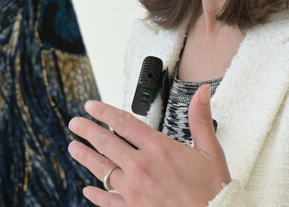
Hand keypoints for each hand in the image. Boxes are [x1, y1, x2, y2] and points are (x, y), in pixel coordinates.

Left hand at [67, 84, 229, 206]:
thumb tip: (201, 92)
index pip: (123, 123)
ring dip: (85, 157)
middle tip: (75, 123)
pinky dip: (96, 194)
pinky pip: (108, 201)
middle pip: (105, 143)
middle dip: (87, 131)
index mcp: (159, 149)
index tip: (90, 107)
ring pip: (102, 169)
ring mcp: (135, 191)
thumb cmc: (214, 190)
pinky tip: (88, 190)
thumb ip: (200, 119)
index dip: (103, 112)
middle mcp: (142, 168)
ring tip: (73, 148)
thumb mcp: (211, 151)